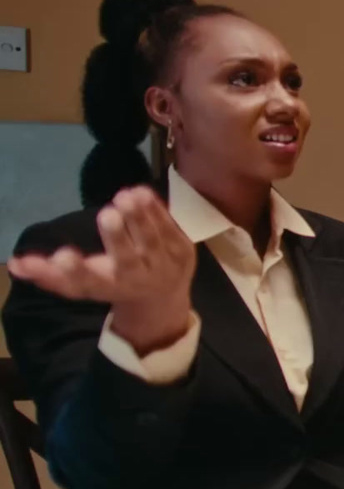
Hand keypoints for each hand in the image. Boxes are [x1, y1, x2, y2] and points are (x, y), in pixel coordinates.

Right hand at [7, 186, 194, 353]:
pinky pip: (170, 230)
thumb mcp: (81, 282)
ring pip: (151, 242)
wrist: (162, 296)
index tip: (62, 256)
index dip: (74, 270)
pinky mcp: (182, 253)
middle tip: (106, 215)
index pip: (88, 281)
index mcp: (105, 285)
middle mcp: (135, 278)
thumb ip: (48, 273)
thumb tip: (15, 264)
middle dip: (116, 238)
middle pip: (126, 259)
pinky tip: (143, 191)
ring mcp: (162, 266)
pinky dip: (158, 212)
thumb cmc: (111, 281)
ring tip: (126, 195)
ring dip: (140, 218)